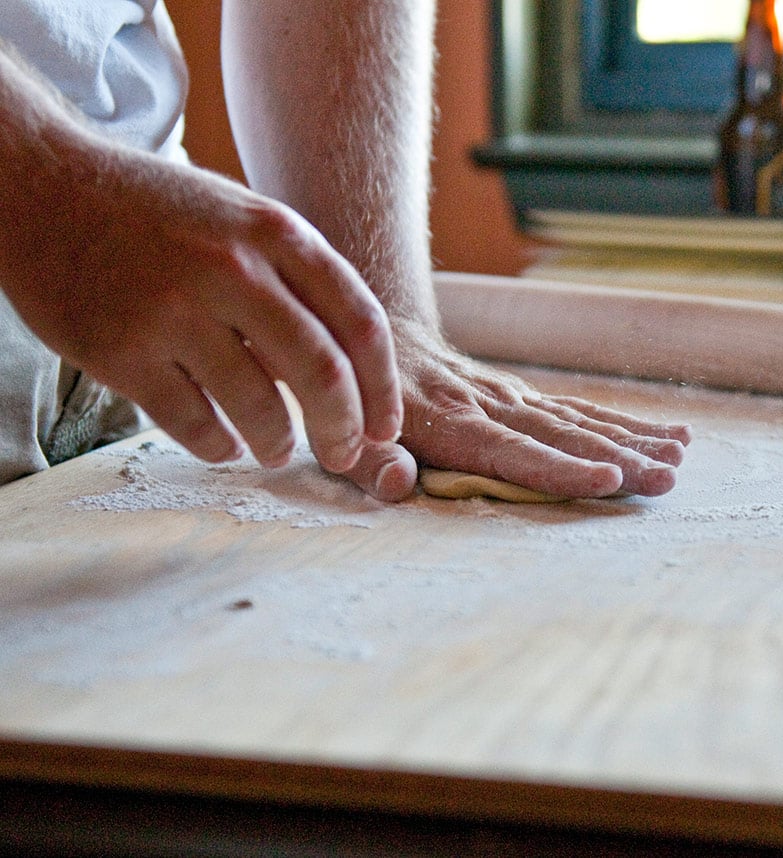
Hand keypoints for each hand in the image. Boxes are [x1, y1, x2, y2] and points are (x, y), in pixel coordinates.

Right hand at [1, 136, 401, 474]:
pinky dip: (219, 445)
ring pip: (259, 407)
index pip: (361, 324)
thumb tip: (355, 370)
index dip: (384, 389)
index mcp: (277, 233)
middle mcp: (233, 268)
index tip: (386, 428)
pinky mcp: (121, 351)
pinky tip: (223, 442)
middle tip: (344, 455)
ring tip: (276, 448)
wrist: (42, 186)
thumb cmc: (158, 213)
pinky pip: (193, 424)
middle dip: (344, 429)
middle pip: (322, 373)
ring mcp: (174, 310)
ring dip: (278, 443)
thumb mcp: (242, 217)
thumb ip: (299, 279)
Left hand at [339, 322, 691, 501]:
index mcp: (451, 423)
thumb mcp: (346, 430)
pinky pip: (582, 410)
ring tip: (679, 459)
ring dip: (634, 440)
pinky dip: (627, 423)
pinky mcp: (525, 396)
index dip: (562, 469)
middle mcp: (491, 406)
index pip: (515, 451)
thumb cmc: (358, 399)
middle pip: (564, 435)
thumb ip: (370, 461)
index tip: (609, 480)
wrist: (372, 331)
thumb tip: (398, 486)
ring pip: (582, 419)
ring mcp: (513, 398)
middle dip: (620, 458)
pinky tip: (671, 434)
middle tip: (666, 479)